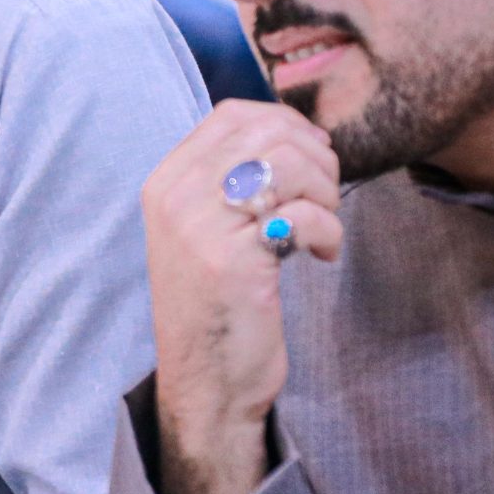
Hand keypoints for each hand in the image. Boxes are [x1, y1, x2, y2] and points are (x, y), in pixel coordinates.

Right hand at [140, 100, 344, 493]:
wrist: (207, 379)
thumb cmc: (220, 302)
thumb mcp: (208, 228)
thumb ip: (230, 178)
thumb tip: (296, 132)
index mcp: (166, 181)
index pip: (233, 114)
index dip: (286, 125)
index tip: (311, 160)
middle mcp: (174, 196)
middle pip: (267, 132)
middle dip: (316, 159)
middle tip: (324, 199)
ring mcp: (198, 227)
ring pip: (287, 163)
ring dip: (325, 191)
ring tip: (322, 226)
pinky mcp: (231, 261)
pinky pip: (301, 214)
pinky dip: (327, 230)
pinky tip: (319, 255)